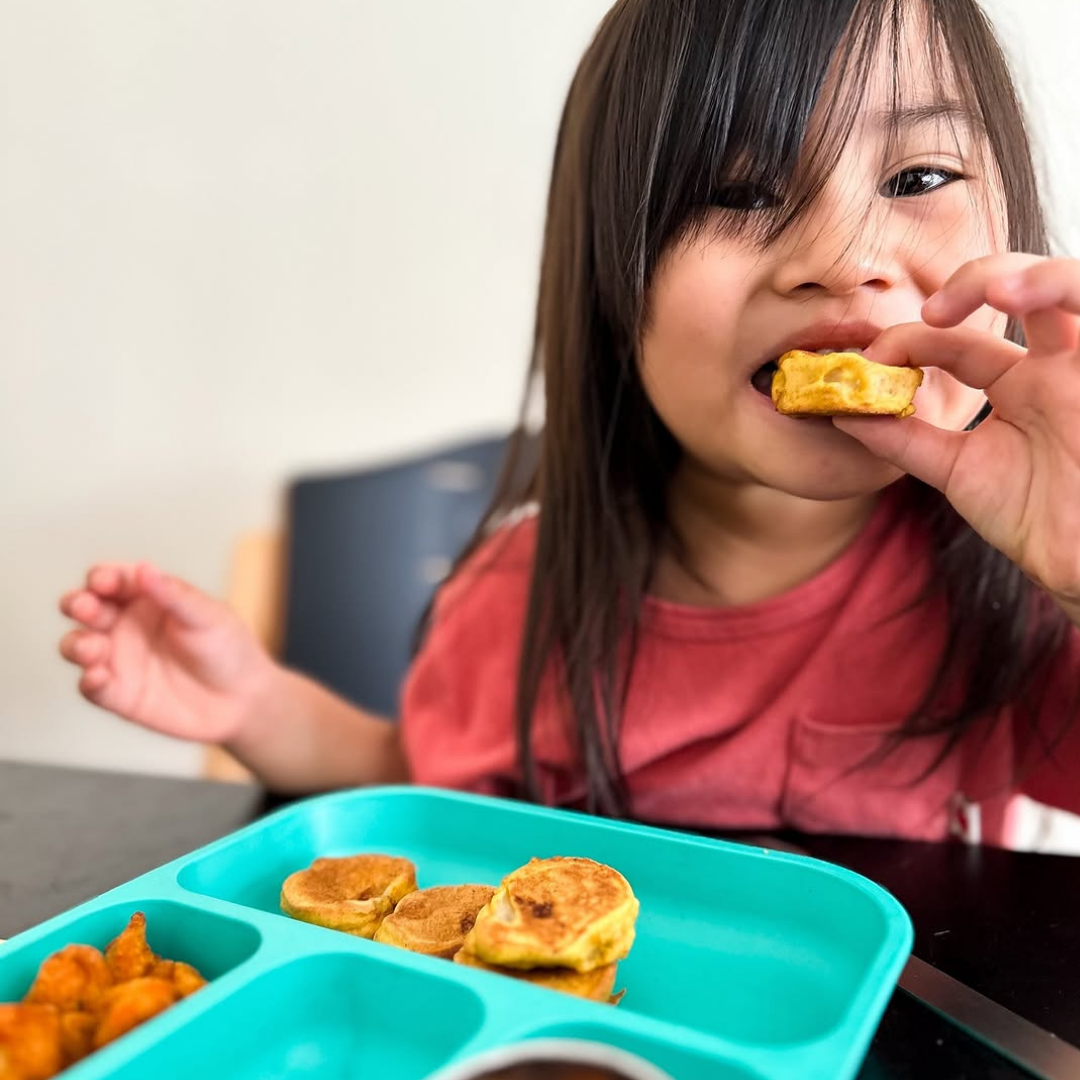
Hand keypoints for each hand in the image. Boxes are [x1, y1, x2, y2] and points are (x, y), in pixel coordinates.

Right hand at [59, 563, 276, 743]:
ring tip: (93, 647)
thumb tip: (144, 568)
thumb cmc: (229, 649)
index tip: (104, 581)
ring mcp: (119, 658)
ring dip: (76, 643)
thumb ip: (174, 595)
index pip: (112, 579)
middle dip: (77, 604)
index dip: (102, 577)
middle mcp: (125, 624)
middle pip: (85, 607)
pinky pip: (92, 687)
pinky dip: (89, 681)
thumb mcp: (208, 616)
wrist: (243, 700)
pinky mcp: (119, 693)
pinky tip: (98, 677)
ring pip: (78, 645)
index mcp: (147, 597)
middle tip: (86, 607)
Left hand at [835, 254, 1079, 612]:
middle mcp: (1051, 367)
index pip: (955, 343)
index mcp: (1014, 385)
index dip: (910, 342)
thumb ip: (903, 440)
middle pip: (1016, 293)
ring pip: (1069, 287)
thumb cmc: (1035, 519)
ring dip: (1029, 276)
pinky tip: (1026, 296)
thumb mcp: (957, 471)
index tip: (870, 361)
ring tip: (993, 291)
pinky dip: (1062, 290)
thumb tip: (841, 411)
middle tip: (931, 311)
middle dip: (972, 284)